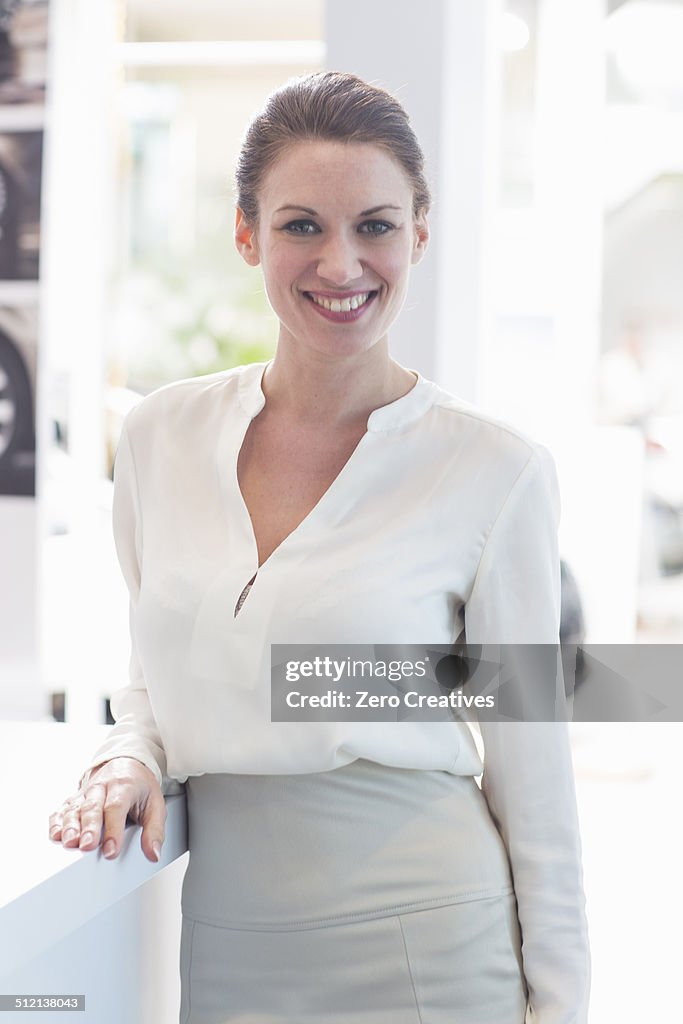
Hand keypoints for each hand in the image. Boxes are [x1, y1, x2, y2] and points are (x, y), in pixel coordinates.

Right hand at [48, 757, 165, 863]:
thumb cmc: (140, 787)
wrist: (127, 764)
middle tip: (87, 846)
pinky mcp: (75, 799)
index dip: (113, 830)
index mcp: (125, 786)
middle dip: (89, 828)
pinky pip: (62, 809)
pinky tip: (56, 835)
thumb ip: (154, 831)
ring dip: (70, 826)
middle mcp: (103, 787)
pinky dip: (57, 822)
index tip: (111, 851)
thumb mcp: (156, 805)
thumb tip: (153, 854)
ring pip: (75, 808)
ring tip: (69, 842)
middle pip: (93, 807)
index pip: (116, 807)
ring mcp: (86, 792)